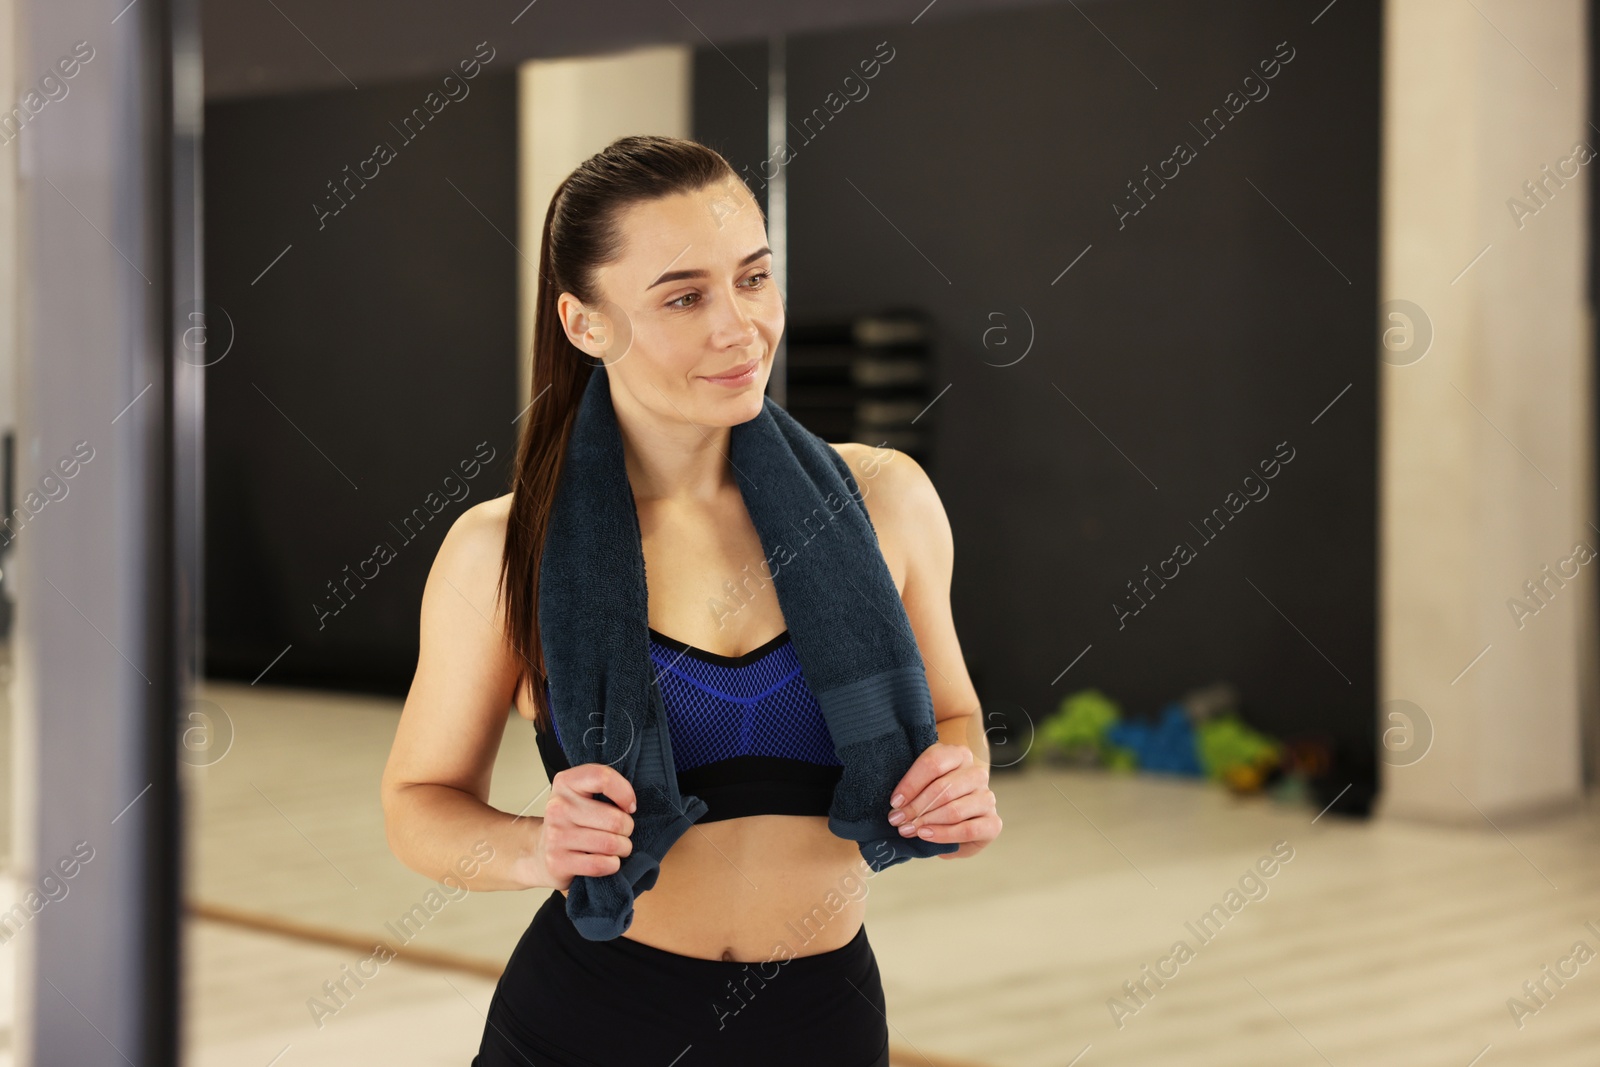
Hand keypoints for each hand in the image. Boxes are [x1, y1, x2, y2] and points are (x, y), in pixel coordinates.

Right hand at [531, 762, 637, 888]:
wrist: (540, 851)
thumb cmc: (571, 821)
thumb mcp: (582, 794)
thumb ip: (604, 789)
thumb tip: (631, 806)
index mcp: (566, 783)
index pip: (602, 778)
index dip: (625, 793)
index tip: (629, 806)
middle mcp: (558, 807)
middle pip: (615, 819)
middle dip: (627, 829)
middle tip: (621, 832)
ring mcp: (556, 835)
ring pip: (611, 844)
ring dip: (622, 848)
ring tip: (616, 847)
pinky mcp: (558, 861)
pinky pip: (600, 864)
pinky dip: (612, 865)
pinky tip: (606, 861)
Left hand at [886, 742, 1000, 858]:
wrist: (959, 818)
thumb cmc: (935, 797)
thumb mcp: (923, 784)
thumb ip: (914, 788)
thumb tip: (896, 806)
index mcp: (960, 755)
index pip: (934, 763)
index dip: (911, 784)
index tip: (895, 802)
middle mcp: (977, 774)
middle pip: (943, 788)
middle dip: (915, 807)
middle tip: (897, 820)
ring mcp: (988, 798)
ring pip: (954, 809)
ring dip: (927, 822)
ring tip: (909, 829)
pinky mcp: (993, 823)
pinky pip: (967, 829)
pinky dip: (943, 834)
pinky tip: (926, 835)